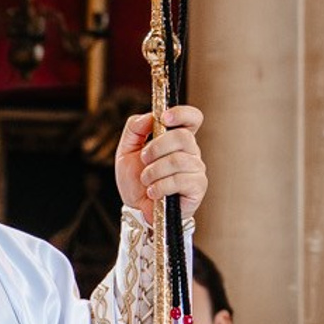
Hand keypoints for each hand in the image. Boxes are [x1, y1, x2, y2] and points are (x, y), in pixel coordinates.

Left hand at [115, 102, 206, 225]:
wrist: (136, 210)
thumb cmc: (135, 181)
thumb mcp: (126, 152)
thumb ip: (134, 130)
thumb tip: (148, 117)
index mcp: (176, 139)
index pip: (192, 118)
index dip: (182, 113)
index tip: (164, 118)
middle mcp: (191, 152)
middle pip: (182, 137)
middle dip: (156, 147)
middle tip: (143, 159)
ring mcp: (196, 169)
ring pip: (178, 160)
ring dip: (154, 171)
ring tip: (146, 181)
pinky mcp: (197, 187)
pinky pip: (180, 180)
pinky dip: (160, 186)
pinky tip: (153, 192)